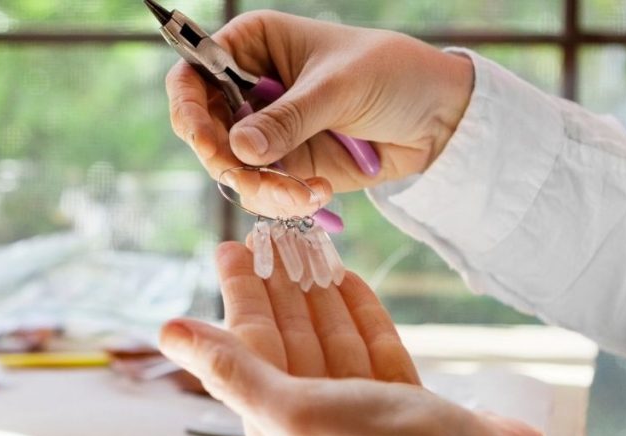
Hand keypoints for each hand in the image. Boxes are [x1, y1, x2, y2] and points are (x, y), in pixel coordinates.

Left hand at [158, 242, 602, 435]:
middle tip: (267, 234)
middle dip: (276, 287)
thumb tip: (167, 333)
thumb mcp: (294, 413)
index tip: (232, 246)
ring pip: (330, 341)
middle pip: (287, 340)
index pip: (248, 348)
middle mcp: (313, 424)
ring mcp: (362, 414)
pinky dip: (360, 314)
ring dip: (316, 294)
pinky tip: (347, 280)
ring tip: (305, 246)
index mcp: (276, 433)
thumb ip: (231, 370)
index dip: (240, 293)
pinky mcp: (406, 406)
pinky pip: (373, 350)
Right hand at [166, 11, 473, 190]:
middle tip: (250, 177)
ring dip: (259, 188)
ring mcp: (264, 131)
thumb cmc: (393, 74)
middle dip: (224, 160)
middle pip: (203, 130)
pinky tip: (317, 194)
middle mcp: (248, 89)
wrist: (438, 118)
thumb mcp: (339, 87)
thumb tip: (238, 149)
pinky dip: (281, 200)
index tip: (201, 137)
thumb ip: (288, 118)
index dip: (187, 106)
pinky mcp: (283, 167)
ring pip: (230, 169)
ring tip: (301, 194)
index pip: (193, 73)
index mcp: (252, 46)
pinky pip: (260, 191)